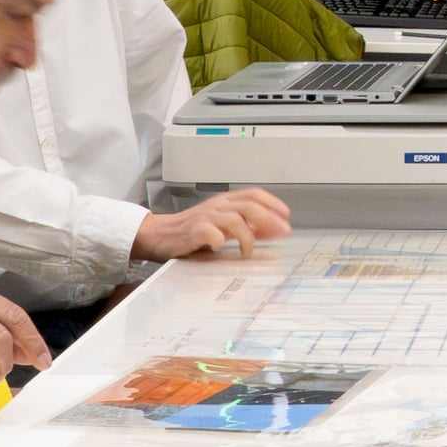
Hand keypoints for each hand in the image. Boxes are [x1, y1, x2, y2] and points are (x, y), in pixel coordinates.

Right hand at [134, 188, 292, 261]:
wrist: (160, 235)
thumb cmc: (192, 231)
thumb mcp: (222, 225)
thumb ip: (245, 226)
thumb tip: (272, 230)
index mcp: (225, 202)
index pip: (253, 194)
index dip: (272, 203)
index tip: (286, 215)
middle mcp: (217, 206)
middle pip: (249, 205)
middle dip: (269, 218)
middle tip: (282, 232)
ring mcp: (206, 217)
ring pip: (235, 219)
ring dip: (247, 237)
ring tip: (248, 252)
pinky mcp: (193, 230)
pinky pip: (211, 233)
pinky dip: (220, 240)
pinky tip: (223, 248)